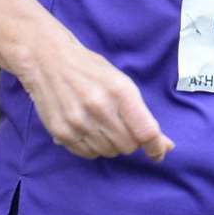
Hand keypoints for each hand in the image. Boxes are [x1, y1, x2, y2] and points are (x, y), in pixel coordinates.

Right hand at [21, 32, 174, 162]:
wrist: (48, 60)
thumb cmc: (90, 69)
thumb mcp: (121, 83)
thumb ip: (142, 114)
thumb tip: (165, 145)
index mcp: (120, 91)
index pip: (146, 132)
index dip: (156, 147)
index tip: (159, 152)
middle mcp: (100, 108)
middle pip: (128, 146)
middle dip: (131, 140)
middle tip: (121, 125)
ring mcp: (79, 122)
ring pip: (109, 152)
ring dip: (111, 144)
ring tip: (101, 123)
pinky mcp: (61, 132)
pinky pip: (88, 154)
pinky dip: (93, 147)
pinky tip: (88, 128)